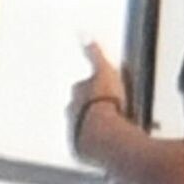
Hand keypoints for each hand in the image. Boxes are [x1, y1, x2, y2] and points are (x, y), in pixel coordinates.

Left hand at [68, 41, 133, 157]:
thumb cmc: (105, 104)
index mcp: (77, 94)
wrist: (105, 137)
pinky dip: (96, 145)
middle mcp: (72, 114)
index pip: (81, 87)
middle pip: (79, 108)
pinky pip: (88, 147)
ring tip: (111, 132)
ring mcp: (75, 133)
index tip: (101, 91)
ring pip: (83, 128)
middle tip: (108, 112)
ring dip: (93, 128)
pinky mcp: (82, 151)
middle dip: (90, 109)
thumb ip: (94, 53)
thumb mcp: (104, 71)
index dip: (92, 88)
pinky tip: (109, 146)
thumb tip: (82, 32)